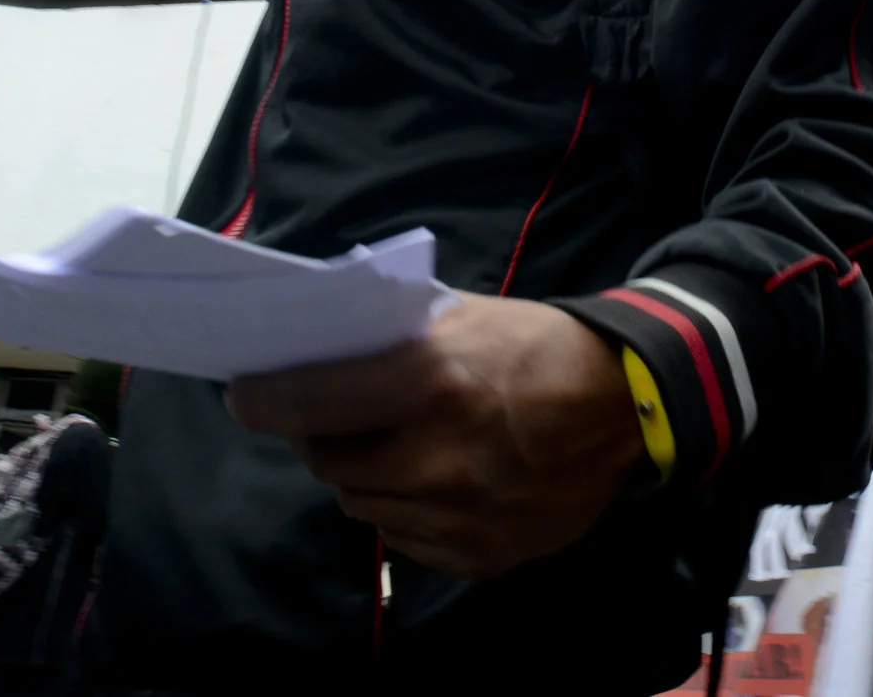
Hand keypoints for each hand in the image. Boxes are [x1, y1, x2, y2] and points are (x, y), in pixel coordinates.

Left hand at [226, 293, 643, 577]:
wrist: (628, 407)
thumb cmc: (535, 347)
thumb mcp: (462, 317)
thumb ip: (389, 338)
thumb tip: (312, 348)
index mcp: (433, 384)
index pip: (308, 402)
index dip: (265, 399)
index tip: (245, 395)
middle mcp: (439, 460)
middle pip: (327, 461)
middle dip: (322, 435)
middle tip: (338, 413)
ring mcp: (459, 517)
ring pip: (361, 504)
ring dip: (365, 474)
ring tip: (400, 442)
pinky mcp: (478, 555)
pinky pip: (402, 537)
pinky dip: (405, 508)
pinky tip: (438, 476)